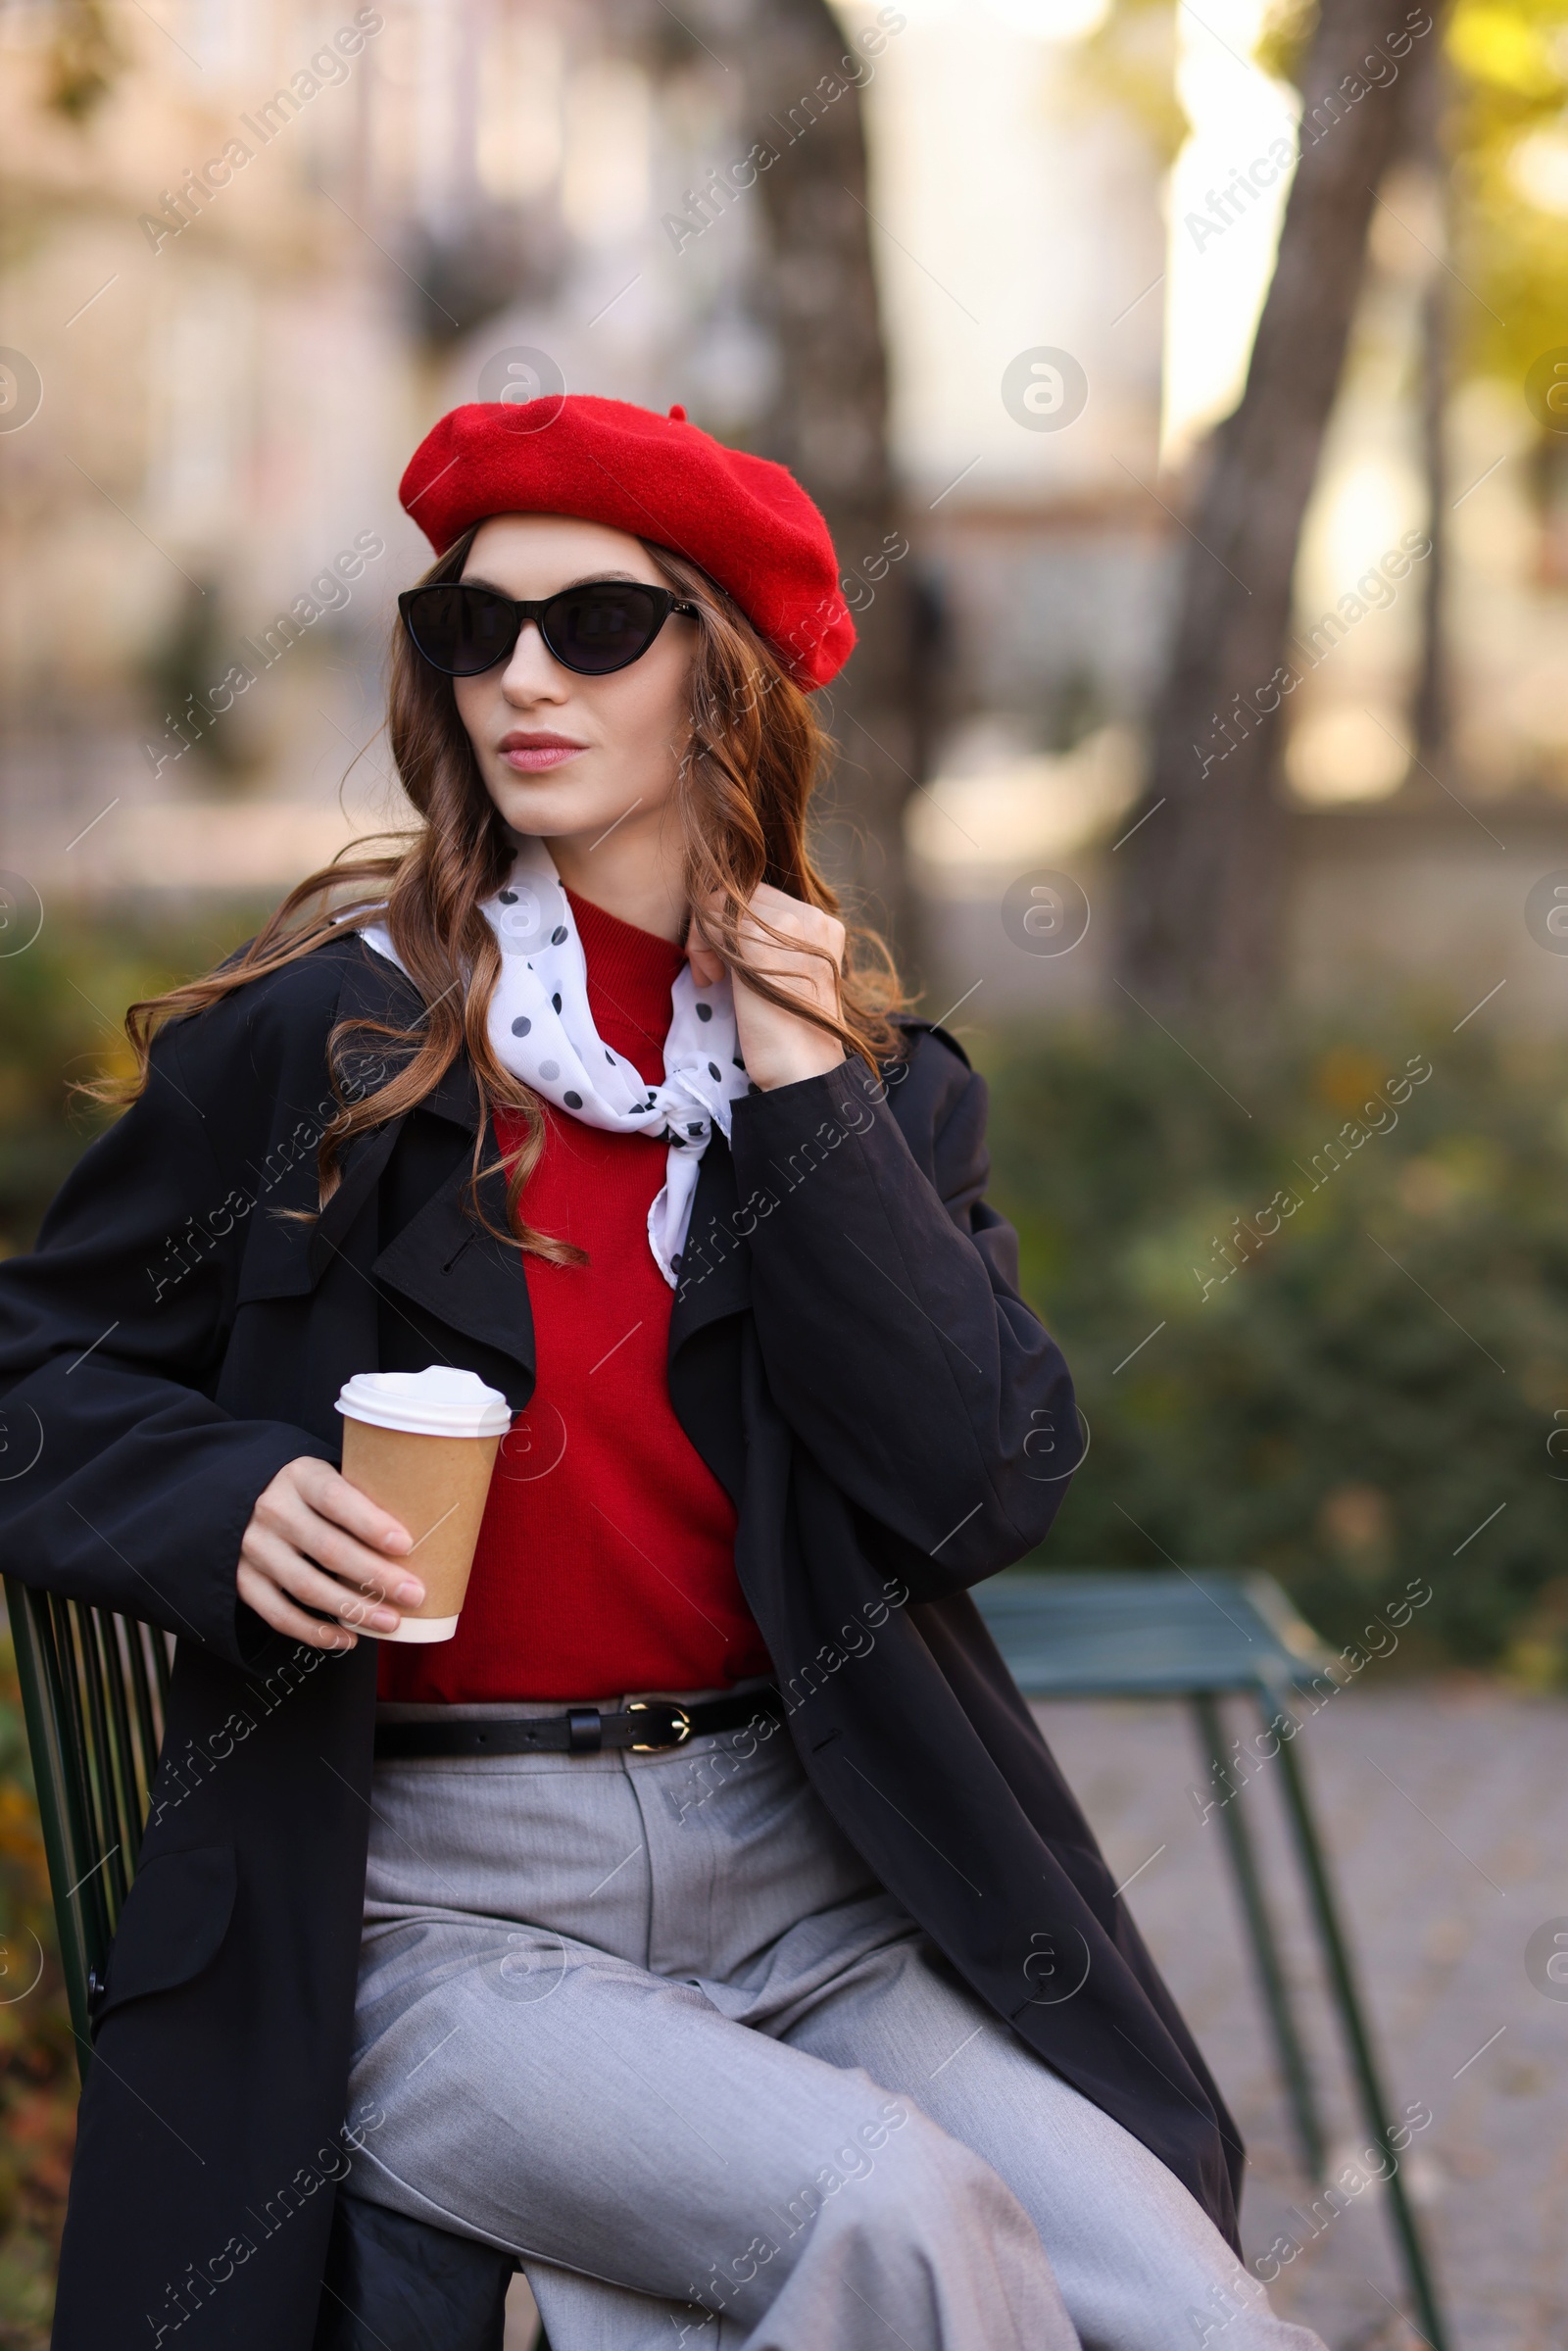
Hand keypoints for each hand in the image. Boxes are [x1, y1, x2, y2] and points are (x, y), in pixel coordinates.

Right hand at [237, 1456, 422, 1650]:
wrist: (249, 1500)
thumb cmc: (314, 1494)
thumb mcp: (332, 1478)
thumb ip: (363, 1498)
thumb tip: (428, 1532)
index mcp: (300, 1476)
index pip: (336, 1499)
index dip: (370, 1523)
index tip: (406, 1544)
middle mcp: (272, 1510)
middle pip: (327, 1548)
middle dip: (375, 1575)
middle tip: (414, 1594)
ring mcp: (254, 1548)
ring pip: (306, 1586)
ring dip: (352, 1609)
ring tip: (390, 1622)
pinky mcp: (245, 1581)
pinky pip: (279, 1614)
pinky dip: (314, 1632)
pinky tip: (348, 1638)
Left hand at [689, 883, 845, 1090]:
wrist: (802, 1071)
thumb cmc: (790, 1033)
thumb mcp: (787, 975)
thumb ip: (772, 942)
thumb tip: (726, 916)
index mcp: (824, 924)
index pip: (761, 898)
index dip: (734, 928)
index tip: (725, 968)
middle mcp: (813, 916)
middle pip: (741, 894)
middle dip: (716, 930)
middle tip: (712, 973)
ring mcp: (788, 926)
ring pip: (721, 902)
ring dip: (705, 939)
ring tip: (711, 979)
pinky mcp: (758, 942)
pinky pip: (710, 919)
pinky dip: (700, 947)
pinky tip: (710, 981)